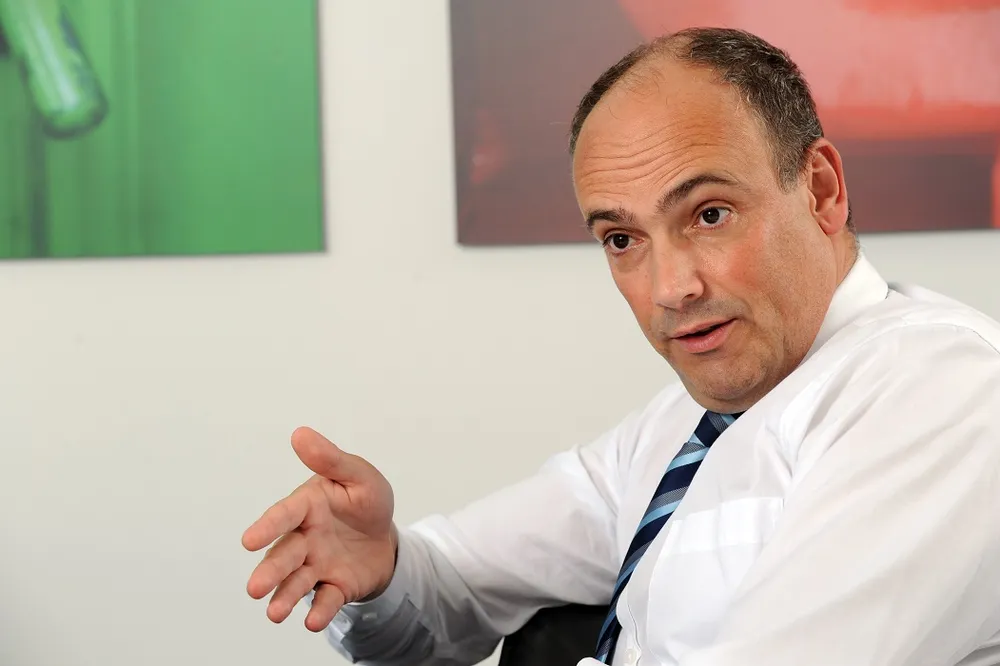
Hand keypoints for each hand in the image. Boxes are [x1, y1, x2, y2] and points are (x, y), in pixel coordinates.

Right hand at [242, 427, 396, 631]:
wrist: (385, 538)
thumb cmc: (365, 501)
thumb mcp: (358, 476)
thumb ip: (330, 459)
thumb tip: (300, 434)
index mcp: (308, 506)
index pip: (285, 514)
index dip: (268, 526)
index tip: (249, 541)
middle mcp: (305, 538)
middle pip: (284, 555)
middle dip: (270, 571)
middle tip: (254, 588)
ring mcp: (317, 565)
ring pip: (296, 582)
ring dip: (284, 596)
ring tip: (273, 613)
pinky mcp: (334, 587)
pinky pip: (325, 600)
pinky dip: (319, 611)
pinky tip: (313, 622)